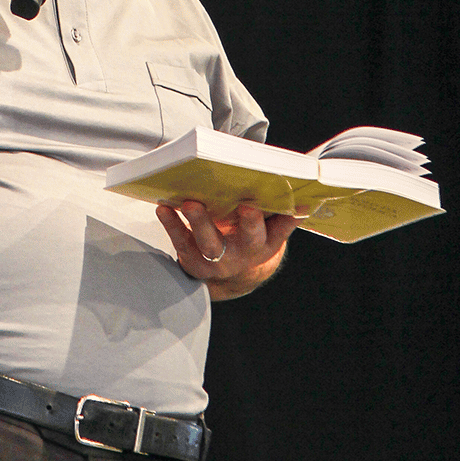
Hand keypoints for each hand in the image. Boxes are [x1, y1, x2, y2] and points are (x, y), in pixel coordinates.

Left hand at [157, 200, 299, 299]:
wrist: (229, 276)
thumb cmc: (247, 238)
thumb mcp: (267, 229)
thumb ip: (276, 210)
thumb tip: (295, 184)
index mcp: (267, 242)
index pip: (282, 229)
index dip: (289, 218)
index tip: (294, 204)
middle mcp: (245, 253)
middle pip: (250, 238)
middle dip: (250, 222)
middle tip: (248, 205)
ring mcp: (219, 260)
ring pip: (211, 243)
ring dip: (201, 222)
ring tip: (191, 203)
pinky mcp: (193, 260)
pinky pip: (182, 242)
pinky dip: (172, 225)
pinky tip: (164, 208)